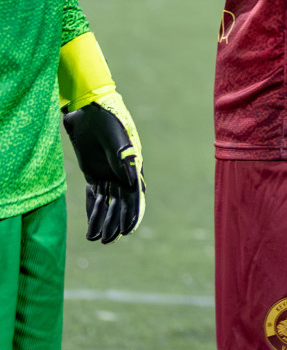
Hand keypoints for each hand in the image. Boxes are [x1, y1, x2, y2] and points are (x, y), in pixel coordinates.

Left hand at [62, 90, 145, 242]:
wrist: (89, 108)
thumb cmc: (107, 119)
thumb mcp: (116, 137)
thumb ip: (124, 158)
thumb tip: (133, 182)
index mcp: (132, 165)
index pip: (134, 195)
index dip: (132, 213)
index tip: (128, 231)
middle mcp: (122, 172)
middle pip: (120, 203)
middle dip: (115, 222)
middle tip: (108, 241)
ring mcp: (107, 173)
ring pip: (107, 202)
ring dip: (102, 220)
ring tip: (95, 239)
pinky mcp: (93, 172)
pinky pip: (94, 195)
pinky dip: (93, 210)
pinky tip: (91, 224)